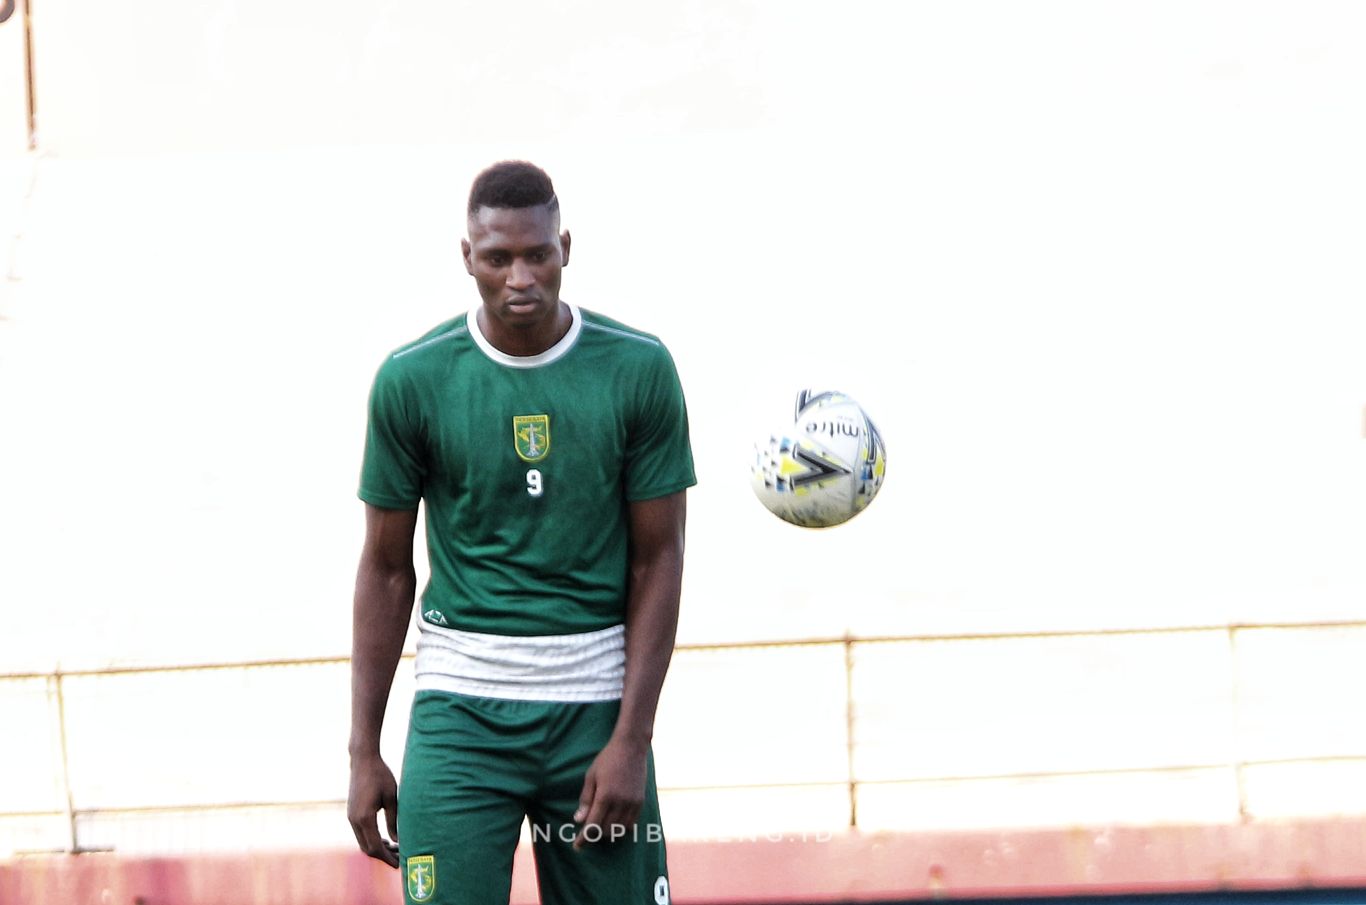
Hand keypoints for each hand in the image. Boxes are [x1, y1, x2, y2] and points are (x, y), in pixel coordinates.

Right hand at [348, 753, 399, 867]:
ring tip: (395, 848)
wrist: (363, 760)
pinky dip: (372, 839)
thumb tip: (397, 841)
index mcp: (365, 818)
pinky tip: (385, 838)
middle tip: (400, 857)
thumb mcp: (392, 798)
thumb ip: (394, 821)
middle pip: (367, 848)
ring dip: (377, 848)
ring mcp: (351, 817)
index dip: (387, 857)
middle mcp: (354, 820)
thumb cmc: (380, 776)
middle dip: (383, 855)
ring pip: (362, 842)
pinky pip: (360, 833)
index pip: (375, 847)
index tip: (398, 863)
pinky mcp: (351, 813)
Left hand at [573, 736, 648, 849]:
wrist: (631, 747)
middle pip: (606, 830)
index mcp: (605, 796)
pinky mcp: (640, 802)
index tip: (577, 846)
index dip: (584, 839)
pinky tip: (615, 822)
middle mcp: (620, 803)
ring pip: (619, 830)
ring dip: (608, 831)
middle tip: (587, 830)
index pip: (593, 826)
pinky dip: (621, 827)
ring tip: (601, 825)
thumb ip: (586, 800)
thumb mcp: (591, 776)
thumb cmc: (607, 759)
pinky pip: (631, 824)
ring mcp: (632, 803)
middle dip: (595, 834)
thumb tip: (578, 820)